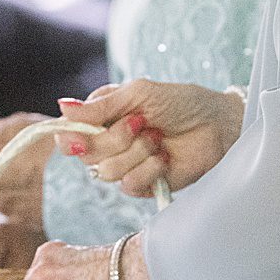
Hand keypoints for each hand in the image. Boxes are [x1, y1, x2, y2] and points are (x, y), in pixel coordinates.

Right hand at [59, 79, 243, 195]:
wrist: (218, 125)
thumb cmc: (181, 102)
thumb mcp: (139, 94)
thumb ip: (100, 105)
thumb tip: (61, 106)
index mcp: (101, 119)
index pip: (68, 136)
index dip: (70, 139)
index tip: (81, 135)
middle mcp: (108, 144)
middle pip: (86, 155)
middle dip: (115, 139)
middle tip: (141, 122)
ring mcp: (125, 165)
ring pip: (107, 172)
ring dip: (136, 152)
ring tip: (158, 138)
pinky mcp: (143, 184)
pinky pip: (128, 185)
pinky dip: (148, 169)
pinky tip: (164, 158)